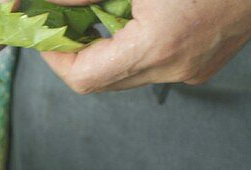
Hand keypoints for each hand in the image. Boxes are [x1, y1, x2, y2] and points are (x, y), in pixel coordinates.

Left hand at [45, 0, 250, 93]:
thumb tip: (47, 1)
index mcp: (158, 45)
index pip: (84, 77)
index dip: (56, 57)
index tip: (44, 33)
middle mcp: (176, 68)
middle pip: (104, 80)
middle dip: (79, 52)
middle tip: (64, 22)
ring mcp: (193, 69)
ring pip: (130, 72)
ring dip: (109, 46)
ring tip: (101, 11)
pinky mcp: (206, 62)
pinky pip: (157, 64)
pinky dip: (138, 44)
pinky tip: (137, 14)